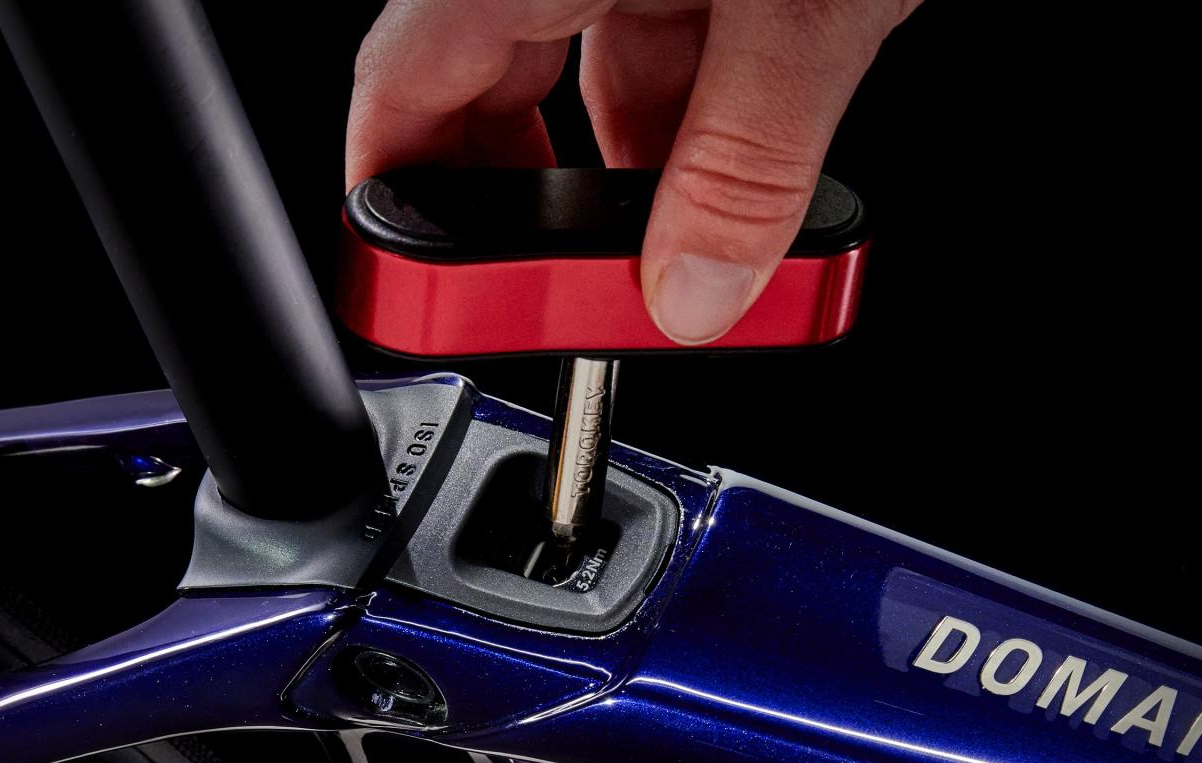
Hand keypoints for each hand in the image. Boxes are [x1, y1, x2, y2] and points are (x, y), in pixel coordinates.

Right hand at [346, 1, 921, 345]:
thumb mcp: (806, 8)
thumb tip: (694, 290)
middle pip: (488, 85)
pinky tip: (734, 161)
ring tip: (679, 248)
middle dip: (528, 208)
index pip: (400, 89)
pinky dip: (692, 106)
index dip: (395, 206)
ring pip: (589, 63)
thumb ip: (745, 165)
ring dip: (629, 170)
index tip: (420, 295)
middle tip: (564, 293)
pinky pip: (662, 27)